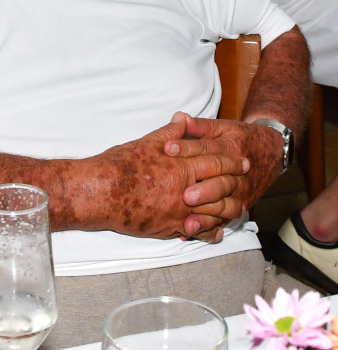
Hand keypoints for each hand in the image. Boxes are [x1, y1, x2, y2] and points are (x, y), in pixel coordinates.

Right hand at [100, 117, 248, 241]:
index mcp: (180, 167)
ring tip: (239, 207)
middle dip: (235, 183)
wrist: (101, 192)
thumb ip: (169, 132)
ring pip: (211, 213)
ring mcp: (177, 212)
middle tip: (247, 180)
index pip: (213, 162)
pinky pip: (195, 232)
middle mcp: (183, 191)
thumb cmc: (120, 165)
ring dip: (226, 209)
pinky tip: (215, 232)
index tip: (243, 160)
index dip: (230, 161)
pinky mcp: (168, 228)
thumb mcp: (146, 142)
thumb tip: (182, 118)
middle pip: (218, 188)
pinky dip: (208, 232)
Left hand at [164, 112, 282, 231]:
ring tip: (188, 223)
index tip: (167, 149)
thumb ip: (202, 126)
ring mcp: (241, 193)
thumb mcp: (224, 127)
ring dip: (207, 217)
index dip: (187, 148)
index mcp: (231, 149)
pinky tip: (191, 233)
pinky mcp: (240, 206)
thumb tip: (180, 118)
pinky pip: (225, 220)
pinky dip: (209, 229)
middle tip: (185, 196)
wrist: (271, 152)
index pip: (208, 149)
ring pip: (225, 207)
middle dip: (203, 191)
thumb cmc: (241, 138)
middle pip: (221, 183)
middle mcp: (238, 174)